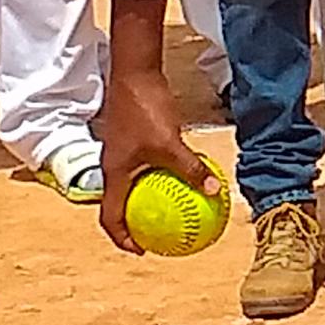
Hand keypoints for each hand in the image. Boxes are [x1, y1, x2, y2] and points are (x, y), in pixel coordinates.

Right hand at [99, 68, 219, 253]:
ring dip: (151, 197)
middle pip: (121, 203)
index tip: (142, 250)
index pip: (110, 217)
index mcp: (114, 174)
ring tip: (176, 208)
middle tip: (161, 234)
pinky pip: (148, 165)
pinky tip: (186, 172)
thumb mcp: (170, 144)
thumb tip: (215, 191)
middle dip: (137, 222)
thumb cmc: (145, 110)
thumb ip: (190, 168)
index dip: (123, 238)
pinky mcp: (135, 137)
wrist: (135, 74)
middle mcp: (114, 167)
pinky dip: (162, 174)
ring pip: (136, 184)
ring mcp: (123, 151)